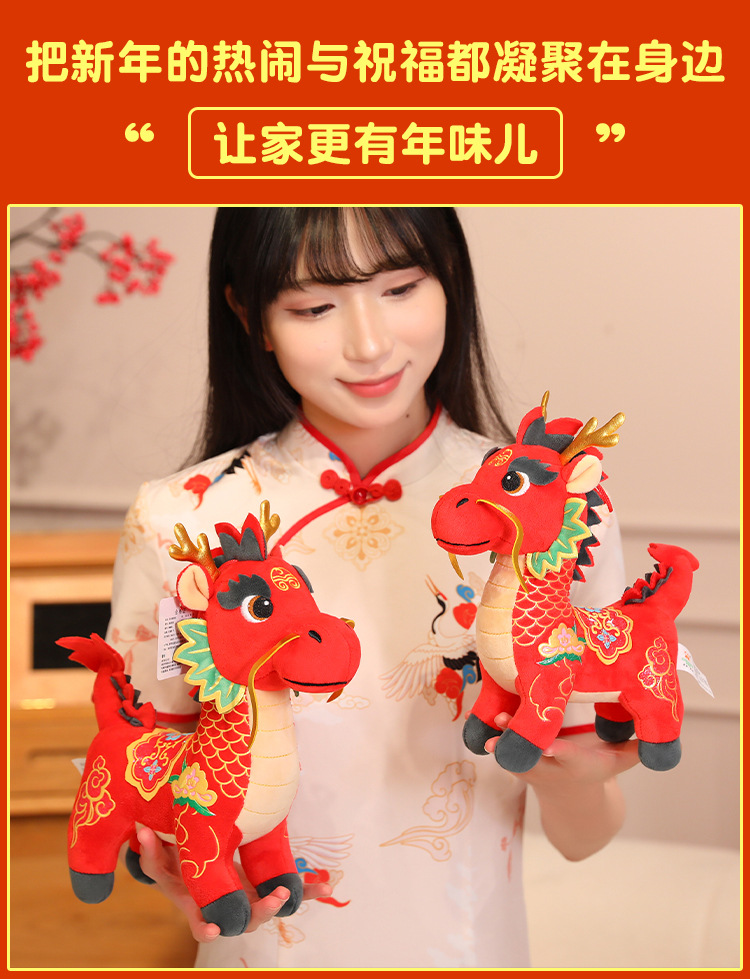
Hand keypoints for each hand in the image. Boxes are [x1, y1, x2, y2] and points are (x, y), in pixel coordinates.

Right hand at [135, 827, 331, 942]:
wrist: (201, 867)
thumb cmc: (179, 866)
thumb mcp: (164, 860)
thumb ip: (151, 850)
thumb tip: (140, 830)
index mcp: (200, 905)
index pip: (201, 922)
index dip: (206, 927)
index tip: (212, 930)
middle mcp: (226, 908)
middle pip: (244, 919)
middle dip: (262, 910)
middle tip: (276, 897)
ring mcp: (248, 900)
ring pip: (270, 907)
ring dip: (291, 900)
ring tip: (310, 889)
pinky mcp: (265, 888)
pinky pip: (290, 892)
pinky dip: (307, 890)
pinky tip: (326, 883)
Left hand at [484, 713, 639, 858]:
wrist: (572, 804)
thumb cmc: (599, 770)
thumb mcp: (620, 763)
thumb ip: (636, 748)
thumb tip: (665, 735)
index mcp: (578, 767)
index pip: (569, 759)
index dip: (559, 752)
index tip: (548, 745)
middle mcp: (551, 769)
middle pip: (531, 754)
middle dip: (518, 740)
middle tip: (504, 721)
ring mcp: (530, 768)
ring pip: (512, 751)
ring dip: (502, 736)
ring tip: (495, 716)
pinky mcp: (516, 761)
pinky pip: (503, 746)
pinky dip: (496, 732)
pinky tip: (487, 711)